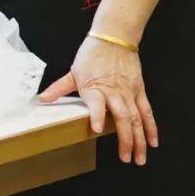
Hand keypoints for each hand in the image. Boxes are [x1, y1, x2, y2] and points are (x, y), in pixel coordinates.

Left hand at [37, 35, 157, 164]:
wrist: (114, 37)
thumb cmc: (92, 54)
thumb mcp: (73, 72)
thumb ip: (59, 88)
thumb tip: (41, 99)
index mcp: (95, 88)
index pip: (97, 103)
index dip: (97, 115)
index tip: (97, 129)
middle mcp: (114, 92)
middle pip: (123, 117)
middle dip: (126, 139)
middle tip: (125, 158)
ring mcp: (129, 92)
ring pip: (137, 118)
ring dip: (139, 139)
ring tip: (140, 158)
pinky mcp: (139, 91)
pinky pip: (147, 111)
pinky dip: (151, 127)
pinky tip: (153, 142)